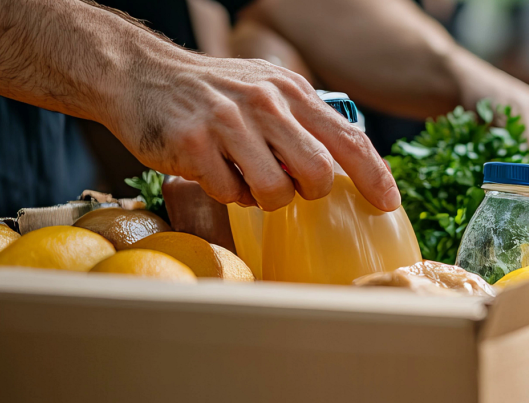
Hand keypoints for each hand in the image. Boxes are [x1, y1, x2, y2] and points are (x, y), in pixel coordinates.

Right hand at [102, 53, 399, 211]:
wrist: (139, 73)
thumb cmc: (213, 91)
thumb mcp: (268, 89)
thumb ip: (305, 120)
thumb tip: (350, 163)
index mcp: (291, 91)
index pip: (349, 138)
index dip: (375, 175)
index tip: (388, 203)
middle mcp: (265, 103)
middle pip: (319, 173)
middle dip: (310, 191)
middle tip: (290, 184)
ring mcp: (228, 122)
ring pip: (276, 191)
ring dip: (266, 197)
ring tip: (246, 176)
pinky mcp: (192, 145)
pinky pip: (230, 194)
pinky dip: (228, 193)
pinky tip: (215, 170)